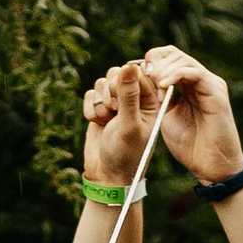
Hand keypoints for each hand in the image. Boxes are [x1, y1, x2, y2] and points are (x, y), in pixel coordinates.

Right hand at [74, 59, 158, 195]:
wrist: (108, 176)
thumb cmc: (125, 154)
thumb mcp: (129, 124)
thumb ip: (129, 95)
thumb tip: (128, 66)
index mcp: (151, 100)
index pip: (138, 72)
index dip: (126, 80)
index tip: (122, 101)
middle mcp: (135, 98)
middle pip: (118, 73)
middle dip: (111, 90)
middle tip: (113, 110)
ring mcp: (117, 102)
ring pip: (103, 82)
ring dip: (100, 101)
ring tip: (106, 119)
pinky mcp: (100, 108)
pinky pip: (90, 94)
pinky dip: (90, 107)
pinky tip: (97, 123)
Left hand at [138, 46, 242, 186]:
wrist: (211, 165)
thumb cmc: (190, 147)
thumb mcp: (166, 118)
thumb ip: (159, 98)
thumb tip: (145, 81)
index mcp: (187, 85)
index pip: (167, 58)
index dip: (151, 63)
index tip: (139, 78)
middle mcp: (199, 80)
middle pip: (173, 53)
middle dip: (155, 64)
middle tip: (145, 79)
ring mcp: (209, 83)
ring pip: (182, 60)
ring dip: (163, 71)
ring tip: (155, 88)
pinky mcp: (216, 90)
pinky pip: (194, 72)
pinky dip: (175, 76)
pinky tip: (163, 87)